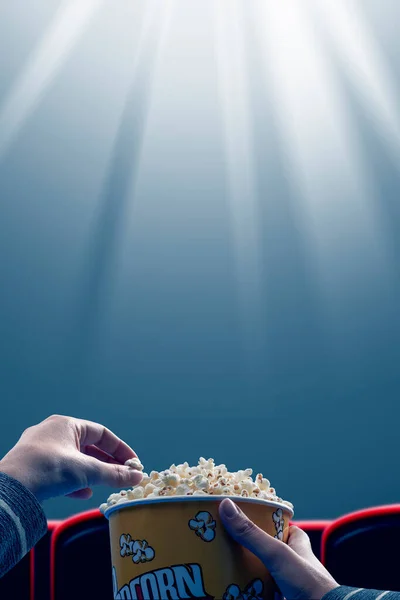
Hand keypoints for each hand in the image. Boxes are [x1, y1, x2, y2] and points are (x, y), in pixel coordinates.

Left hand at [0, 415, 142, 502]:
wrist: (10, 488)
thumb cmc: (48, 469)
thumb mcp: (86, 471)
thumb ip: (114, 474)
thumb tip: (136, 477)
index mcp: (67, 424)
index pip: (102, 433)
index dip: (120, 449)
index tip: (133, 464)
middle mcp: (53, 432)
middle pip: (88, 446)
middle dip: (106, 463)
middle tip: (122, 476)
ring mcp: (40, 449)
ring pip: (73, 459)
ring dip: (91, 473)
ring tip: (103, 486)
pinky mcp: (32, 466)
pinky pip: (59, 470)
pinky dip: (74, 480)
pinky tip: (82, 493)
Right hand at [219, 499, 338, 599]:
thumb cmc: (309, 584)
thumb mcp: (277, 554)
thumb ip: (253, 534)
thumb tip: (227, 507)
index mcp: (299, 547)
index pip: (285, 528)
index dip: (270, 523)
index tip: (249, 519)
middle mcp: (295, 564)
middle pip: (271, 551)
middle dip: (252, 550)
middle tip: (229, 545)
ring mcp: (289, 584)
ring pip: (265, 574)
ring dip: (249, 573)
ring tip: (225, 568)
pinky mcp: (283, 598)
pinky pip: (264, 594)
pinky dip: (251, 592)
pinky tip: (236, 590)